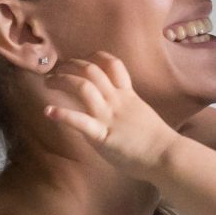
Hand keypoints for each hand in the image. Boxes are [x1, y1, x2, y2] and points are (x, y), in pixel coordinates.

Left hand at [42, 53, 178, 177]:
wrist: (168, 156)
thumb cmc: (157, 142)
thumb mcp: (141, 115)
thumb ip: (126, 108)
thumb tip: (114, 108)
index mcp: (127, 95)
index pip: (111, 64)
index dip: (93, 58)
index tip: (80, 60)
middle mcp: (116, 101)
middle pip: (91, 71)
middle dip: (69, 66)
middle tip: (55, 71)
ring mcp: (109, 117)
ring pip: (83, 88)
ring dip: (62, 82)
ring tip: (48, 84)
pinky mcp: (103, 136)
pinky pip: (81, 122)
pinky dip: (63, 115)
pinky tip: (48, 112)